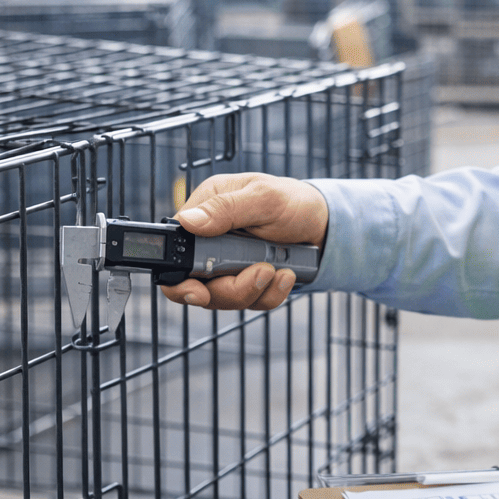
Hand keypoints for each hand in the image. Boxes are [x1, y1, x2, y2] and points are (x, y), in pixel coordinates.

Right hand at [160, 172, 329, 311]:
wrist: (324, 223)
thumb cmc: (293, 201)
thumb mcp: (264, 197)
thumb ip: (226, 208)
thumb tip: (188, 220)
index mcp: (205, 210)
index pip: (174, 249)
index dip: (179, 277)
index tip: (198, 291)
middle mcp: (209, 240)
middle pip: (196, 284)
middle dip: (229, 288)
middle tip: (261, 273)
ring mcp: (226, 264)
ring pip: (223, 298)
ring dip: (253, 290)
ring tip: (280, 270)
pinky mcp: (244, 281)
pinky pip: (249, 302)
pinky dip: (269, 295)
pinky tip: (286, 276)